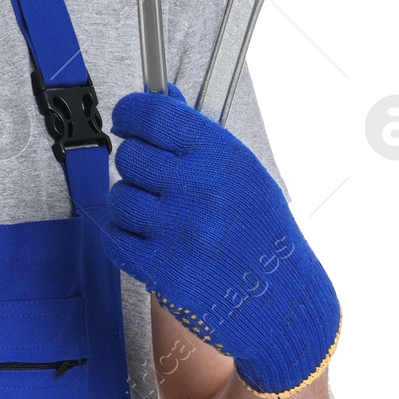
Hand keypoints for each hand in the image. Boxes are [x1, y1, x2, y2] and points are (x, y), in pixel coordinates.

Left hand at [103, 85, 340, 396]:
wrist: (284, 302)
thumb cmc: (264, 234)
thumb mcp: (244, 172)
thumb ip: (198, 134)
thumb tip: (163, 96)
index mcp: (220, 157)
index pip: (150, 114)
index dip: (131, 114)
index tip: (129, 120)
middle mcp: (199, 189)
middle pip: (129, 156)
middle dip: (137, 167)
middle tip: (157, 181)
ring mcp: (178, 231)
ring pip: (119, 197)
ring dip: (131, 205)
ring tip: (158, 215)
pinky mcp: (162, 269)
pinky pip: (115, 238)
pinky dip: (125, 238)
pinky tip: (150, 240)